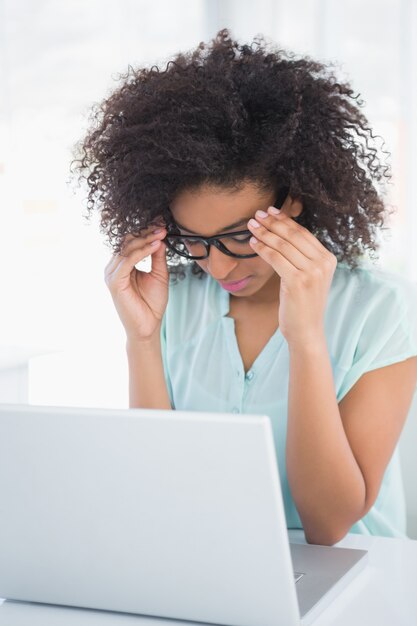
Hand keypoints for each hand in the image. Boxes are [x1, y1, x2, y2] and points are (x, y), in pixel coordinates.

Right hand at [104, 220, 168, 341]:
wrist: (148, 327)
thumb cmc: (152, 303)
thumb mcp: (159, 275)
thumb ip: (157, 257)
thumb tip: (160, 238)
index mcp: (122, 265)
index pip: (131, 241)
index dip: (146, 231)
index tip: (162, 223)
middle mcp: (114, 267)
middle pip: (128, 241)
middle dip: (146, 232)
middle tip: (162, 225)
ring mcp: (112, 274)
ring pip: (127, 249)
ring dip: (145, 239)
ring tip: (161, 234)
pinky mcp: (114, 282)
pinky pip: (127, 261)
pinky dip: (142, 251)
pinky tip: (155, 246)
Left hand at [247, 203, 336, 347]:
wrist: (306, 330)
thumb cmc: (303, 304)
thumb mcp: (308, 276)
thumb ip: (302, 257)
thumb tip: (281, 233)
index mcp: (328, 258)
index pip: (303, 233)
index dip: (285, 220)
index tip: (271, 211)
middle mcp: (323, 263)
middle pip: (293, 235)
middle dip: (272, 223)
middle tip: (257, 214)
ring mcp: (312, 272)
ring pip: (283, 245)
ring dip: (264, 233)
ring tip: (250, 226)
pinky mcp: (298, 281)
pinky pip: (276, 258)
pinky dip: (262, 248)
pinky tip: (252, 243)